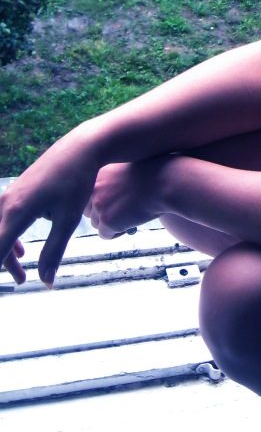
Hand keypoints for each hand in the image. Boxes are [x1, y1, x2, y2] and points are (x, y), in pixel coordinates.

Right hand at [0, 143, 98, 287]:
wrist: (80, 148)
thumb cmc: (76, 182)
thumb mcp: (68, 220)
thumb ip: (54, 252)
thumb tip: (46, 283)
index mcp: (17, 212)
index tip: (11, 282)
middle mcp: (6, 203)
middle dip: (4, 264)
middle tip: (22, 281)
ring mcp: (9, 194)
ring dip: (5, 250)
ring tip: (22, 268)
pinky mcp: (16, 190)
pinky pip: (3, 217)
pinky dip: (8, 234)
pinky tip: (20, 247)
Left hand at [85, 158, 166, 238]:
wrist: (168, 181)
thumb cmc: (156, 175)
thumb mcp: (128, 171)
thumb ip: (113, 182)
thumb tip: (108, 204)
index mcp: (99, 172)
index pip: (88, 193)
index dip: (102, 200)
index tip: (115, 201)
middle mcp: (94, 187)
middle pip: (88, 210)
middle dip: (103, 213)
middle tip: (121, 212)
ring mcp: (99, 204)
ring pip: (97, 224)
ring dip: (111, 223)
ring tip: (130, 217)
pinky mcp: (107, 220)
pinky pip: (105, 235)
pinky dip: (117, 233)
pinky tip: (131, 224)